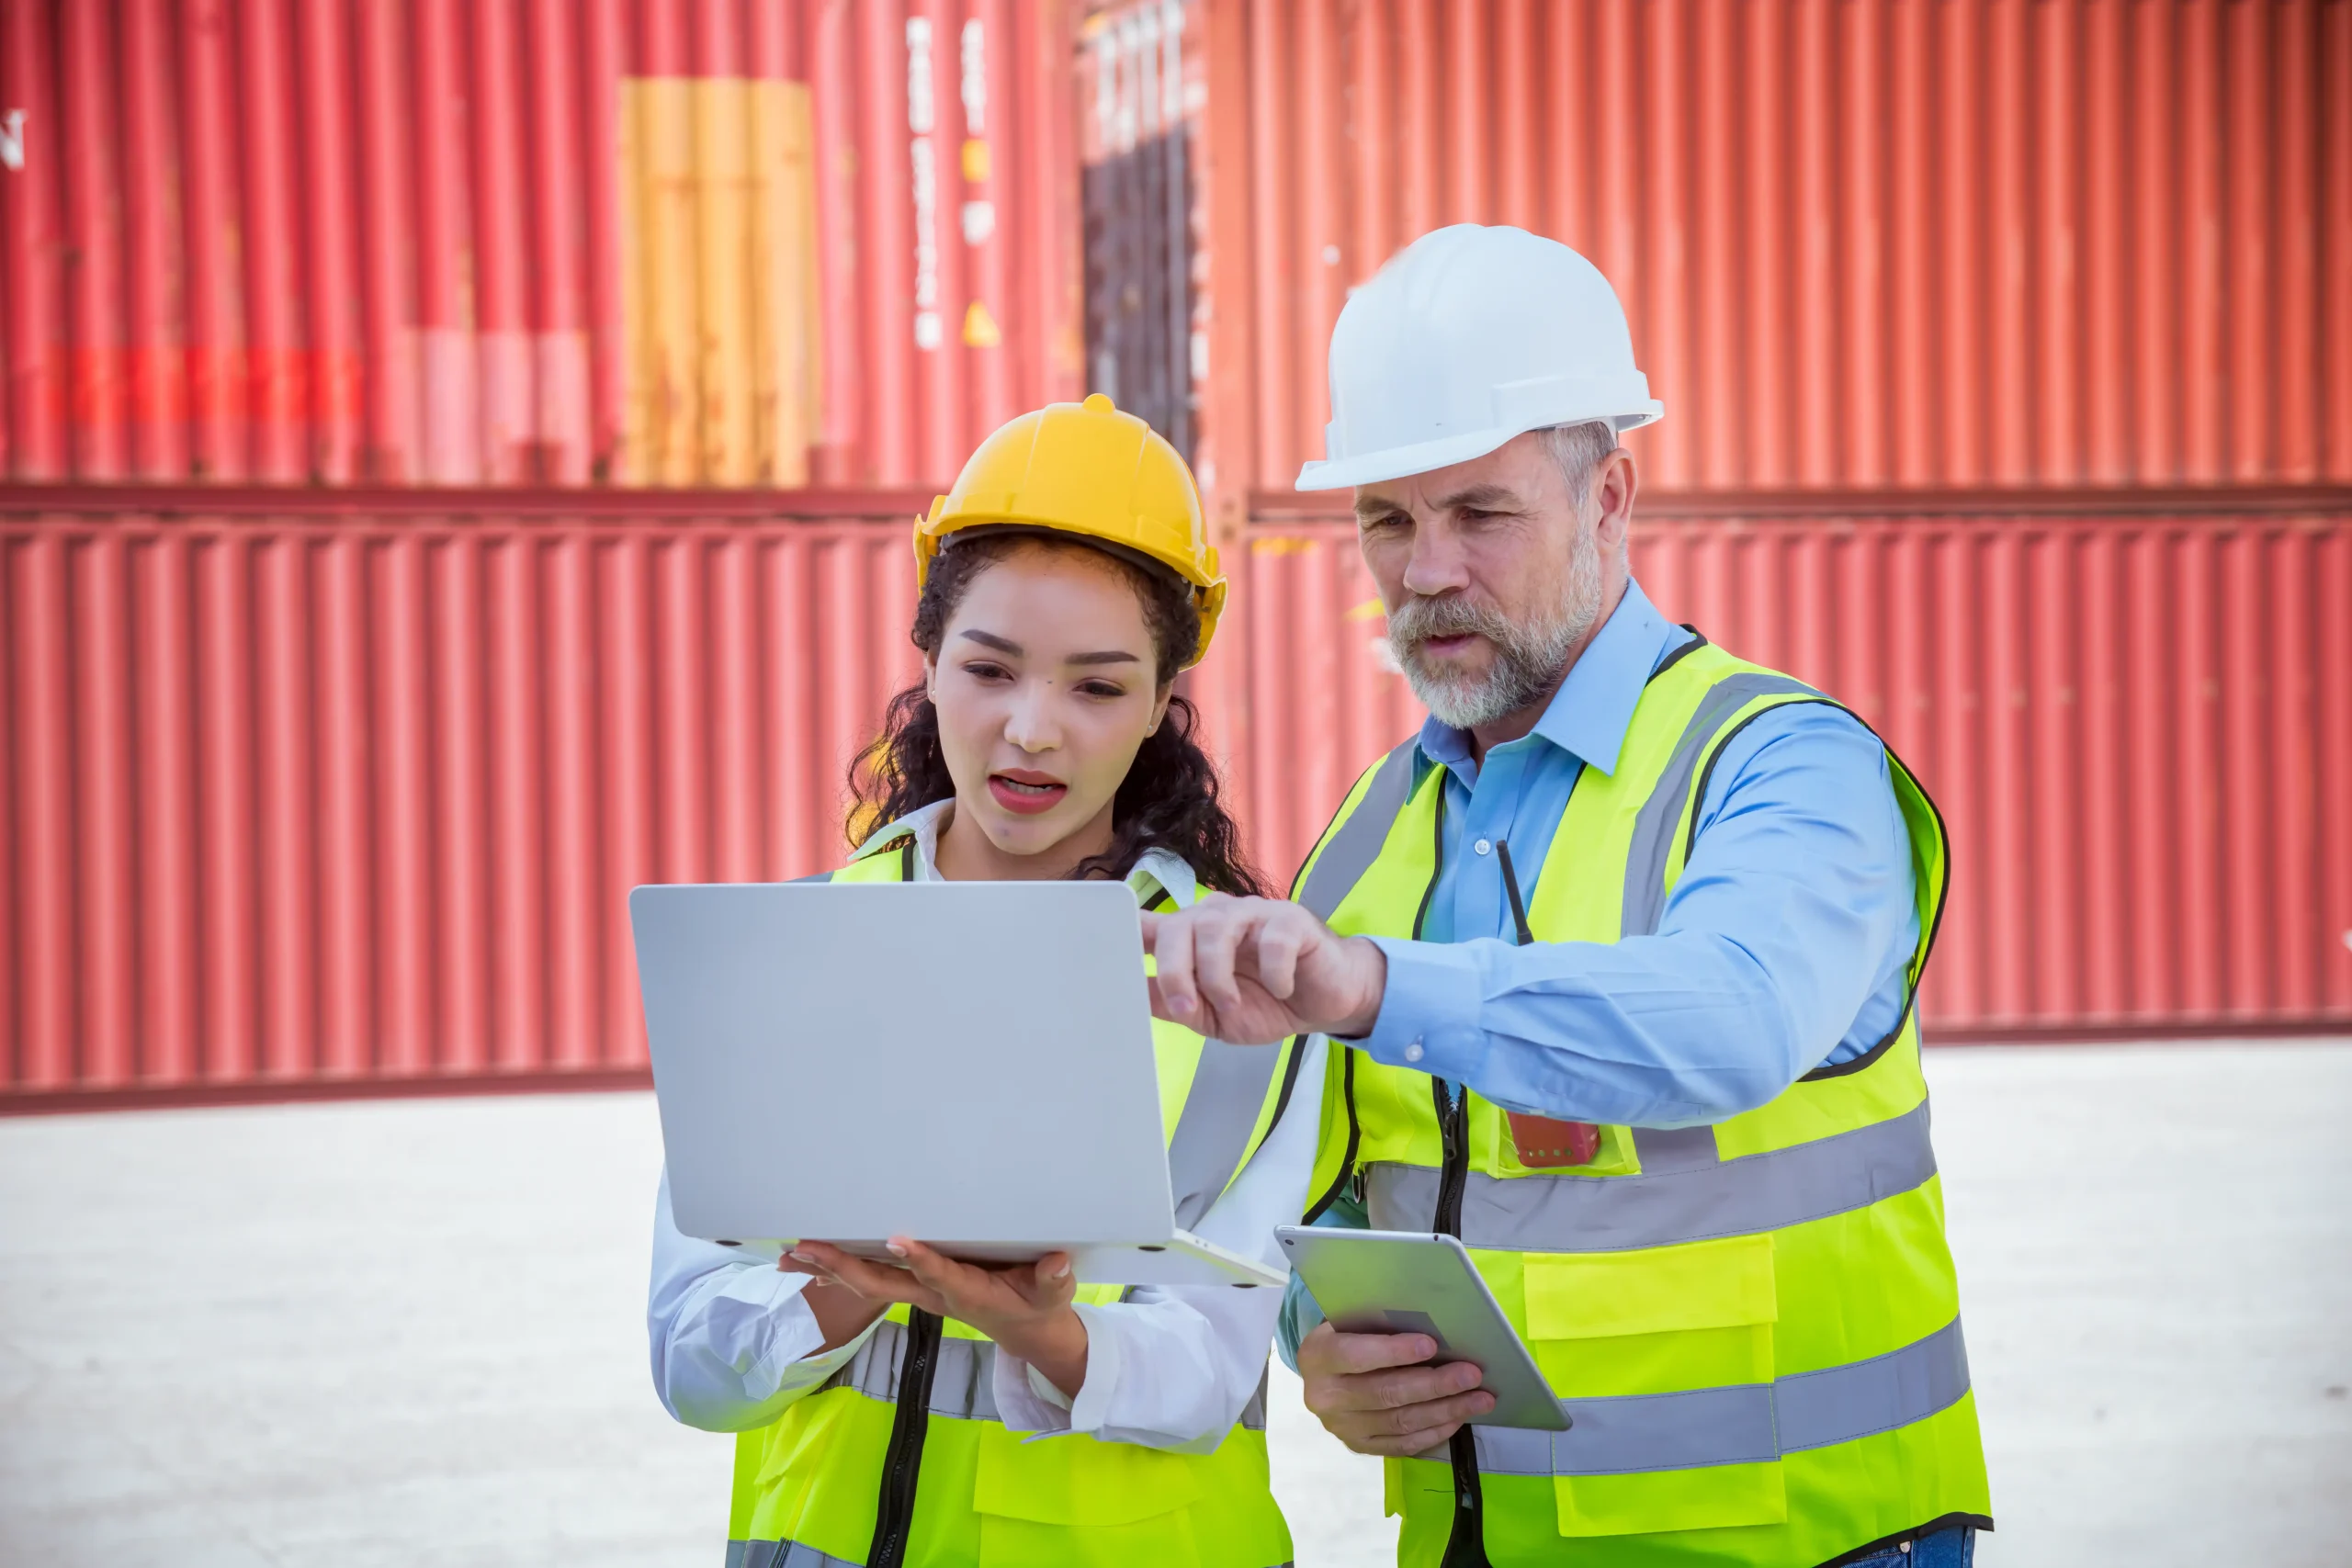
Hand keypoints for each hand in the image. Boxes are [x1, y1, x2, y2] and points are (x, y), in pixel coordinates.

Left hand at [782, 1237, 1087, 1397]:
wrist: (1028, 1333)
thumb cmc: (1039, 1306)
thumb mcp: (1053, 1294)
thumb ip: (1052, 1279)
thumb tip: (1057, 1263)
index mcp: (966, 1292)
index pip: (938, 1275)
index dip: (919, 1260)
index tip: (897, 1241)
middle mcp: (934, 1295)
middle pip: (881, 1282)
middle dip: (842, 1265)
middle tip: (804, 1248)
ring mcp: (921, 1293)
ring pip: (868, 1280)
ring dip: (828, 1268)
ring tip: (789, 1256)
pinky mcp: (918, 1287)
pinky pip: (873, 1276)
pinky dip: (841, 1269)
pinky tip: (812, 1263)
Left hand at [1141, 893, 1387, 1043]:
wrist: (1325, 1004)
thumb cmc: (1266, 1002)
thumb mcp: (1210, 1015)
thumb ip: (1171, 1003)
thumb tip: (1130, 995)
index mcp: (1191, 939)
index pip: (1149, 924)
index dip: (1122, 927)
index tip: (1099, 942)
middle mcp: (1217, 918)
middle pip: (1179, 925)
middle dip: (1175, 971)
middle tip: (1187, 1007)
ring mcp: (1255, 914)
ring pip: (1218, 928)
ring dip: (1218, 975)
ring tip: (1232, 1003)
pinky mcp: (1292, 921)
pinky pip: (1273, 940)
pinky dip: (1274, 973)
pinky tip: (1281, 988)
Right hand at [1296, 1321, 1495, 1455]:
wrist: (1323, 1374)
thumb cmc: (1347, 1336)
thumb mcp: (1350, 1322)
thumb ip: (1379, 1325)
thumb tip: (1434, 1328)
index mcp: (1317, 1356)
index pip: (1356, 1356)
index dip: (1394, 1352)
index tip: (1432, 1345)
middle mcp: (1324, 1397)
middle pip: (1386, 1394)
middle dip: (1434, 1384)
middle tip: (1472, 1374)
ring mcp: (1342, 1427)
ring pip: (1400, 1422)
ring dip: (1445, 1410)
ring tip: (1479, 1399)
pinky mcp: (1359, 1446)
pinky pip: (1403, 1444)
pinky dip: (1434, 1432)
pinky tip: (1458, 1418)